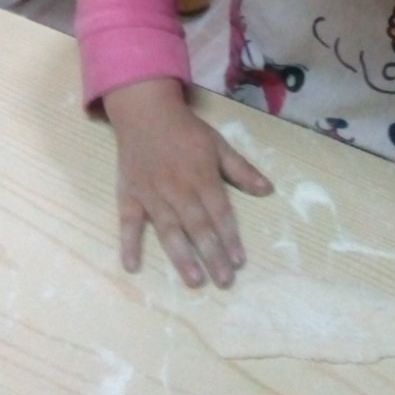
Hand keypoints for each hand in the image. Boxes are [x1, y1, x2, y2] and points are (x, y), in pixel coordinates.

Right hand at [102, 80, 271, 288]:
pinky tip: (132, 266)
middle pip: (197, 226)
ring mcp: (151, 194)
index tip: (239, 261)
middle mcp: (177, 189)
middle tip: (224, 281)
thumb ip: (241, 169)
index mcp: (202, 176)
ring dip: (181, 256)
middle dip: (212, 255)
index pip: (219, 212)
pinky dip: (128, 243)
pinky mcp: (129, 195)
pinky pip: (127, 222)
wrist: (145, 112)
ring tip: (193, 281)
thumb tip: (267, 190)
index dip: (230, 236)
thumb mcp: (218, 144)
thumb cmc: (186, 131)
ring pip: (168, 229)